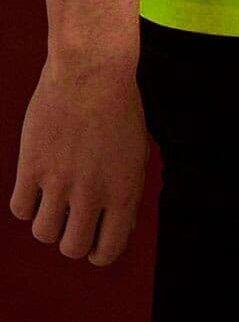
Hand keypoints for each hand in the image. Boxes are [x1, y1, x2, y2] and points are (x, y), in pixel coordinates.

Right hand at [9, 55, 149, 265]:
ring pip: (44, 233)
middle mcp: (92, 193)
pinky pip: (20, 208)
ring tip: (54, 198)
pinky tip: (36, 184)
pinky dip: (27, 202)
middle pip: (72, 248)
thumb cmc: (119, 107)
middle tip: (72, 218)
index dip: (98, 251)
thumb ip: (128, 193)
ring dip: (48, 221)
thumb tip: (123, 229)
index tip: (93, 240)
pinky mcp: (31, 165)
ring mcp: (59, 181)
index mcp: (124, 192)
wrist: (92, 69)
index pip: (108, 250)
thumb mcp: (135, 152)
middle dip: (72, 238)